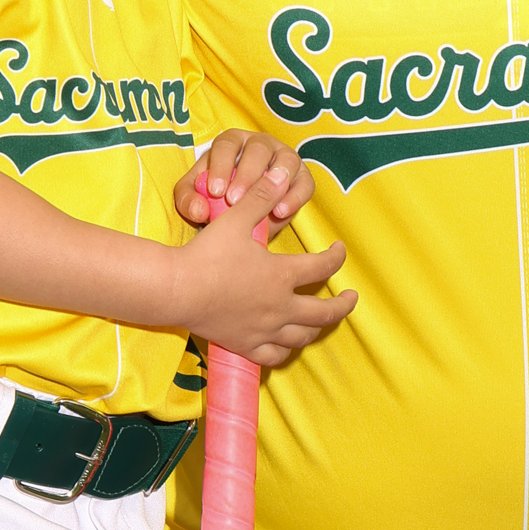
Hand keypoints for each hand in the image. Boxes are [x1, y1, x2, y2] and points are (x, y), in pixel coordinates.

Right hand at [168, 200, 356, 366]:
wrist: (176, 289)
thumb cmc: (207, 254)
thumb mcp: (237, 219)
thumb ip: (262, 196)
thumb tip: (282, 173)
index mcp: (283, 275)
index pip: (323, 267)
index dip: (337, 257)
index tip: (339, 250)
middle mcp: (280, 307)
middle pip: (324, 313)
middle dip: (343, 305)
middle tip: (351, 298)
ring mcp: (264, 330)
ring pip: (303, 337)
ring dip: (318, 328)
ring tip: (323, 321)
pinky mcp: (245, 346)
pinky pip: (275, 356)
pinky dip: (286, 351)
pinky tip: (287, 345)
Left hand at [174, 130, 312, 231]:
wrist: (243, 214)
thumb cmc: (217, 198)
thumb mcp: (196, 197)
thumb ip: (188, 201)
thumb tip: (199, 210)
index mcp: (232, 142)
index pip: (227, 144)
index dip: (221, 165)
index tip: (215, 190)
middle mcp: (261, 144)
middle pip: (258, 149)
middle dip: (247, 175)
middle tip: (234, 200)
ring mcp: (284, 158)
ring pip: (286, 160)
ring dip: (275, 181)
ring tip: (264, 205)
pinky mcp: (302, 176)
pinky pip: (304, 183)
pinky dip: (295, 197)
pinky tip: (280, 213)